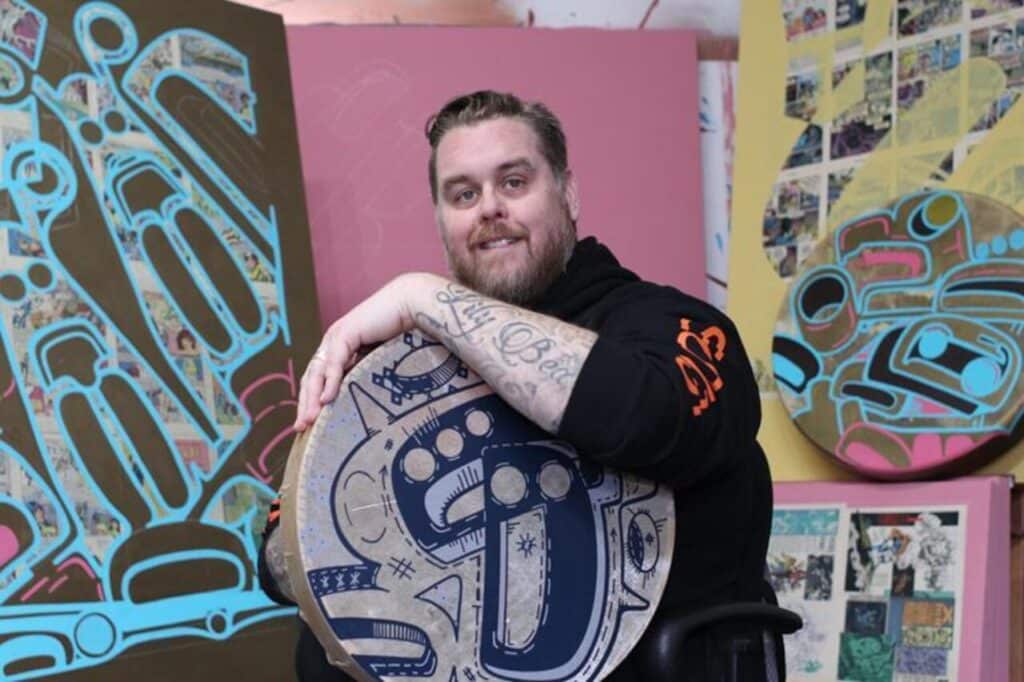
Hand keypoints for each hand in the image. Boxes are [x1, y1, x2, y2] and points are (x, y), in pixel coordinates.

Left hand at [294, 274, 430, 430]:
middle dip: (305, 403)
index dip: (311, 399)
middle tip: (301, 427)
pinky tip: (327, 399)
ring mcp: (337, 336)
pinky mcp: (346, 332)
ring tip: (310, 419)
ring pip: (318, 371)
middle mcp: (334, 342)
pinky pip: (335, 361)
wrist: (412, 306)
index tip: (308, 423)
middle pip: (312, 376)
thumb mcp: (380, 360)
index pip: (318, 377)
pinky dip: (330, 381)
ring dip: (312, 397)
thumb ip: (366, 374)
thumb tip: (362, 402)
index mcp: (340, 348)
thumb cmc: (404, 332)